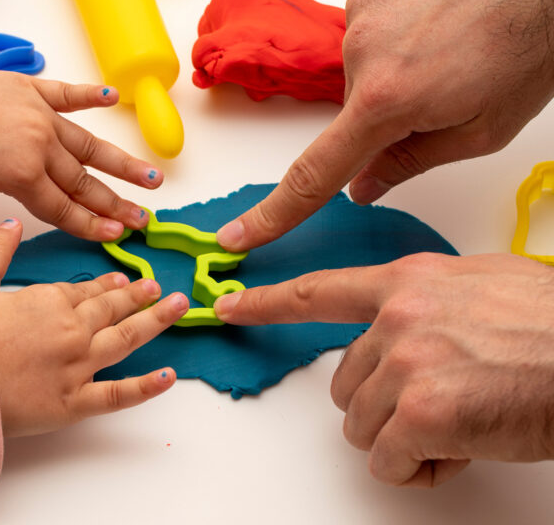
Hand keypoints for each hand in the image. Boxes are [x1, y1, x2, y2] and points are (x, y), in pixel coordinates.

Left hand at [0, 69, 164, 286]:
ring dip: (122, 162)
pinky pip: (68, 93)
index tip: (119, 235)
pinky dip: (90, 95)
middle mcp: (40, 145)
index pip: (63, 208)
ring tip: (152, 175)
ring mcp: (40, 116)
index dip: (92, 225)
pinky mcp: (33, 91)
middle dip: (117, 204)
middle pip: (85, 182)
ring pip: (89, 144)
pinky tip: (115, 97)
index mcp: (22, 175)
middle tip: (145, 218)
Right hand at [0, 217, 187, 436]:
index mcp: (50, 301)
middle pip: (111, 310)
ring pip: (126, 339)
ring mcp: (79, 366)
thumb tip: (11, 223)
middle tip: (155, 288)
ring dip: (155, 321)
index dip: (106, 285)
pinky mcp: (77, 402)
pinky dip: (146, 387)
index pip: (86, 291)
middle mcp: (72, 330)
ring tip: (176, 308)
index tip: (123, 281)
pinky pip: (119, 394)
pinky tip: (169, 377)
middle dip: (136, 296)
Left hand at [214, 252, 553, 486]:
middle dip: (381, 405)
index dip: (266, 301)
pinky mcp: (421, 413)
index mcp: (407, 283)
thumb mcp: (477, 288)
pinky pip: (390, 461)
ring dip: (402, 437)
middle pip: (343, 383)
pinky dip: (419, 467)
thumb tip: (395, 328)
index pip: (318, 293)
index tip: (228, 305)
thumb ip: (423, 302)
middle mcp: (398, 318)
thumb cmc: (550, 326)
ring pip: (361, 425)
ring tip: (457, 423)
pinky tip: (460, 448)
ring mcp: (406, 363)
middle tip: (438, 404)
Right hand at [217, 0, 553, 251]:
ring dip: (397, 56)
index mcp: (387, 99)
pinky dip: (400, 16)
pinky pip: (372, 10)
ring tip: (449, 36)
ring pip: (364, 53)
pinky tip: (438, 6)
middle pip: (355, 102)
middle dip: (389, 103)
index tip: (237, 237)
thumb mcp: (482, 129)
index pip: (313, 174)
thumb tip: (362, 189)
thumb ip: (410, 162)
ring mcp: (364, 2)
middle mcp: (362, 48)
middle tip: (445, 80)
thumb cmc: (534, 45)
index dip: (273, 214)